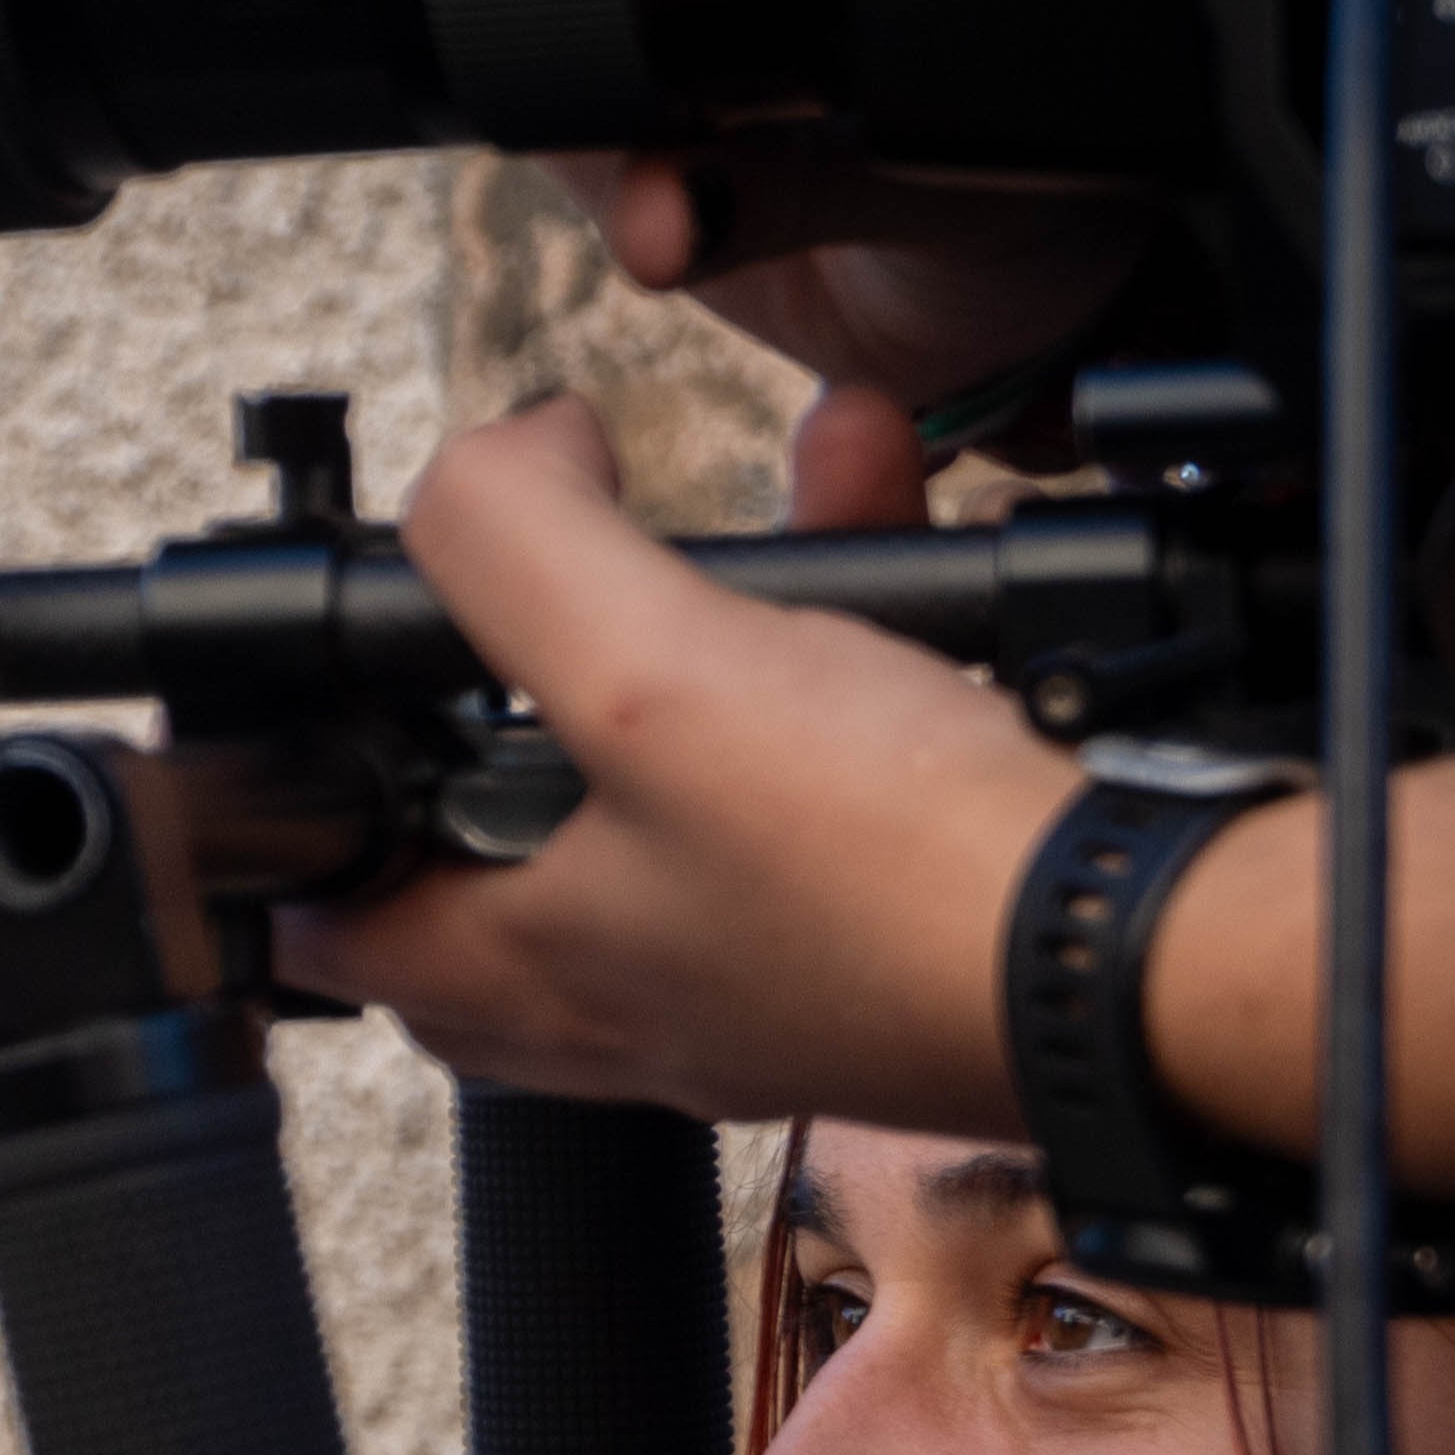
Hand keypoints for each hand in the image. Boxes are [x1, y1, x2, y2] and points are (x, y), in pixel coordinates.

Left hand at [274, 398, 1072, 1130]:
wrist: (1160, 957)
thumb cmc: (902, 872)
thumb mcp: (645, 664)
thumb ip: (517, 544)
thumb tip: (496, 454)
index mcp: (539, 971)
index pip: (341, 938)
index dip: (294, 850)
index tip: (296, 773)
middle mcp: (649, 1000)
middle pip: (499, 880)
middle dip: (491, 746)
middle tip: (489, 667)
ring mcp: (779, 980)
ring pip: (681, 806)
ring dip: (708, 645)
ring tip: (756, 512)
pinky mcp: (904, 938)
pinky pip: (838, 775)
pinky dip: (858, 650)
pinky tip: (894, 521)